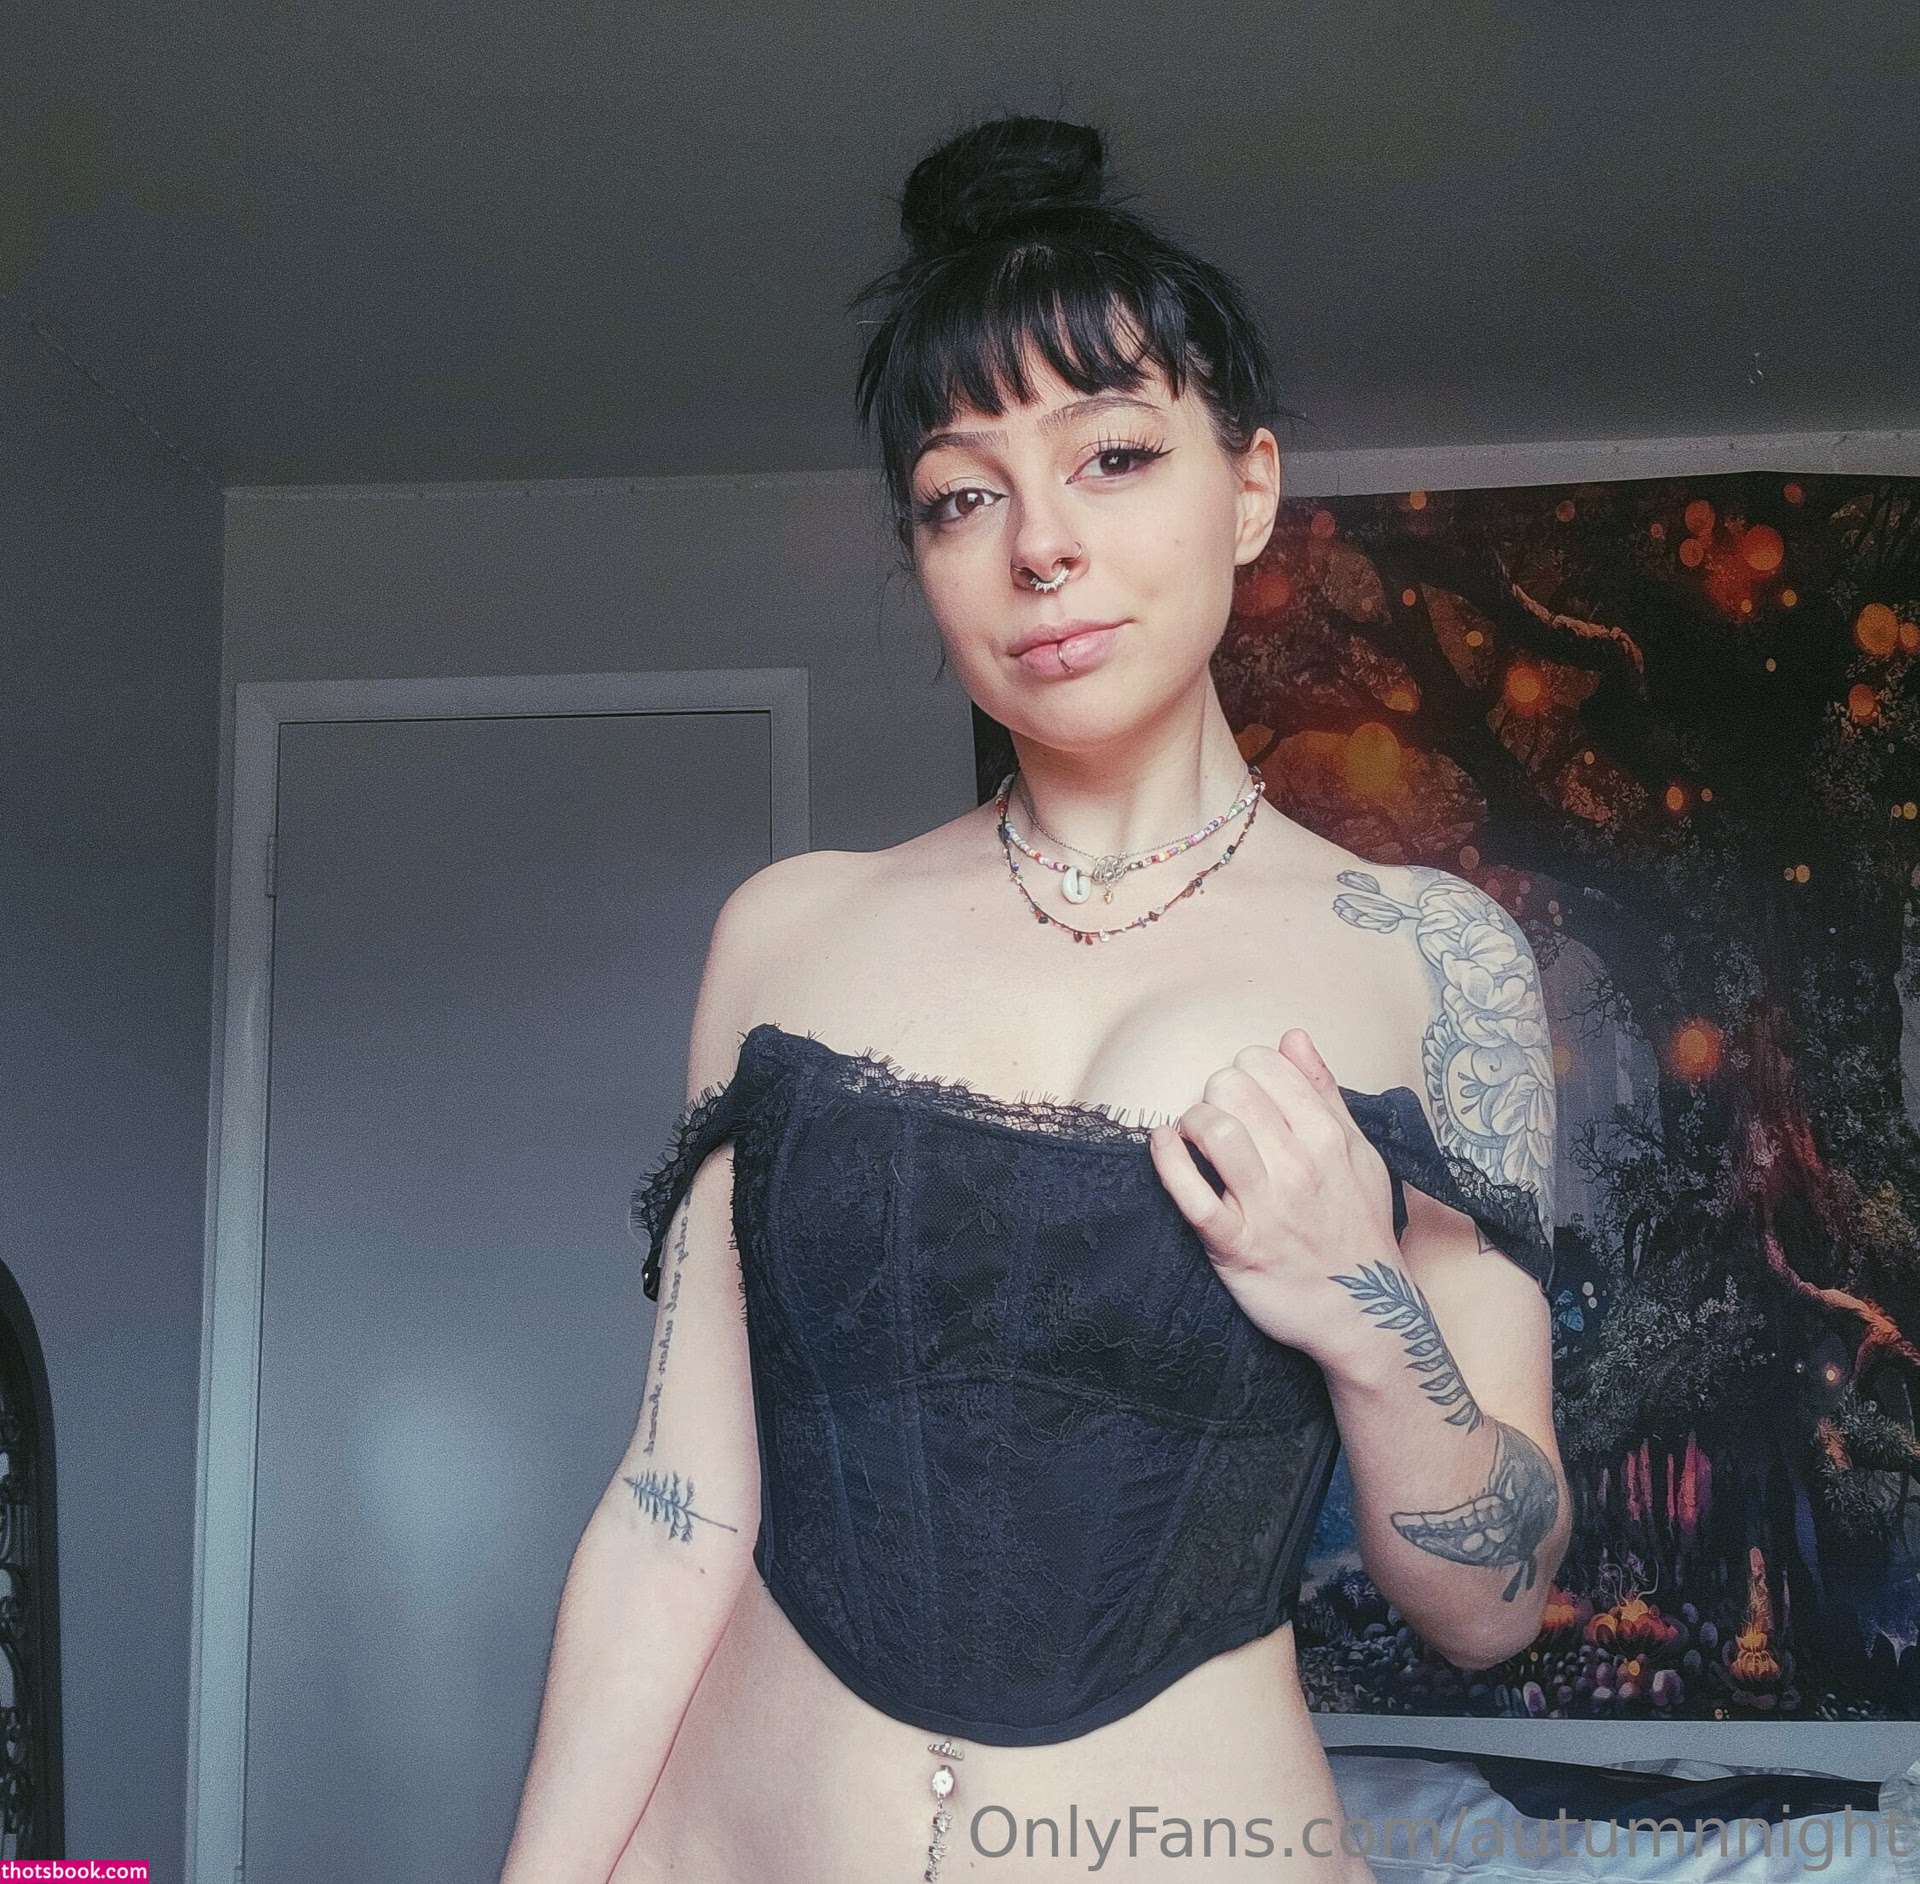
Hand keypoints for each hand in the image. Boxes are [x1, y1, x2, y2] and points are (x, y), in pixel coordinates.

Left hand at [1148, 1028, 1396, 1355]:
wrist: (1366, 1312)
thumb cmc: (1356, 1226)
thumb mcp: (1358, 1153)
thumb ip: (1324, 1092)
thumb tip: (1293, 1038)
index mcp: (1328, 1136)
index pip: (1266, 1064)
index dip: (1245, 1070)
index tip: (1244, 1093)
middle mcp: (1298, 1166)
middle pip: (1232, 1089)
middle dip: (1215, 1092)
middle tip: (1218, 1115)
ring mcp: (1266, 1207)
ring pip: (1213, 1131)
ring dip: (1192, 1122)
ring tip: (1194, 1136)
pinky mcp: (1236, 1246)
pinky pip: (1191, 1196)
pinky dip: (1168, 1162)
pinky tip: (1165, 1146)